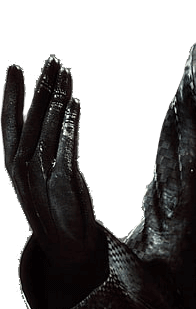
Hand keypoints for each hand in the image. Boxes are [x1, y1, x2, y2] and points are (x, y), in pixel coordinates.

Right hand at [2, 56, 100, 267]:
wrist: (64, 247)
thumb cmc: (50, 208)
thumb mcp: (35, 178)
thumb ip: (35, 149)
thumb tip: (42, 116)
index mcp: (11, 162)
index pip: (8, 121)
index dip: (11, 94)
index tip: (14, 67)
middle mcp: (22, 165)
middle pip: (32, 117)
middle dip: (42, 86)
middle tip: (51, 61)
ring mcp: (42, 173)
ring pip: (50, 125)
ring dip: (59, 96)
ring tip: (66, 73)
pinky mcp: (64, 180)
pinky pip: (68, 144)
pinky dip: (71, 122)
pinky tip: (75, 103)